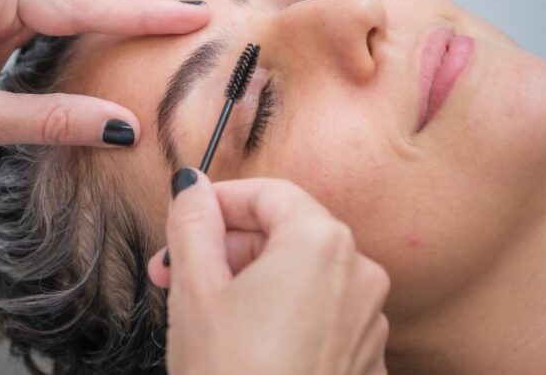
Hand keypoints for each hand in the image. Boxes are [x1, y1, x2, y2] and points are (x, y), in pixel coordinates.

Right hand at [148, 170, 389, 374]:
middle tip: (177, 271)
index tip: (186, 218)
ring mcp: (368, 319)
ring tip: (205, 311)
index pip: (268, 193)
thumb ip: (193, 223)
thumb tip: (192, 187)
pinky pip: (319, 314)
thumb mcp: (195, 289)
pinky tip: (244, 342)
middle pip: (286, 233)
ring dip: (251, 281)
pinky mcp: (365, 358)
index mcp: (320, 242)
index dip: (219, 201)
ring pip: (301, 276)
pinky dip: (282, 314)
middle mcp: (358, 273)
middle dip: (228, 247)